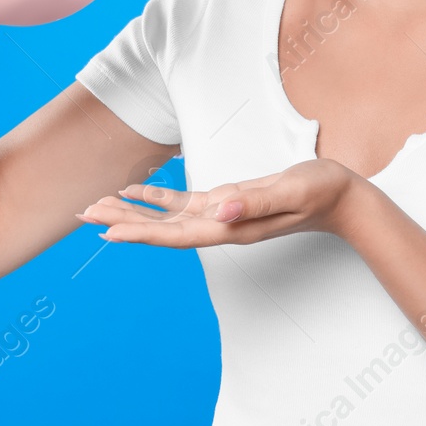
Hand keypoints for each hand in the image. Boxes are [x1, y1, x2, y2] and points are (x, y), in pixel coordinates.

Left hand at [75, 158, 364, 247]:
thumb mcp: (290, 191)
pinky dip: (158, 200)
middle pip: (162, 230)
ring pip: (167, 219)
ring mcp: (222, 216)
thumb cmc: (320, 192)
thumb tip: (216, 210)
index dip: (140, 232)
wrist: (342, 199)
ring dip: (132, 212)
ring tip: (98, 206)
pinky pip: (184, 205)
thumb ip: (254, 201)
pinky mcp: (227, 204)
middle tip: (83, 215)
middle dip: (123, 222)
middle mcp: (221, 226)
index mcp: (231, 227)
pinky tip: (137, 193)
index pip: (176, 234)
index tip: (106, 232)